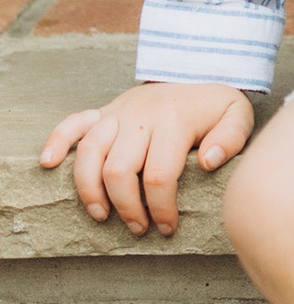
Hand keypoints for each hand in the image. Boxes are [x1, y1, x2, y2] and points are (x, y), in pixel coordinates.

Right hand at [40, 81, 256, 236]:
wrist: (193, 75)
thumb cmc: (213, 108)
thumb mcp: (237, 115)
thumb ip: (232, 137)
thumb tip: (208, 161)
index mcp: (174, 119)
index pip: (160, 175)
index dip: (162, 209)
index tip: (167, 228)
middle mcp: (141, 114)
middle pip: (120, 169)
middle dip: (127, 207)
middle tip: (139, 228)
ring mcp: (118, 112)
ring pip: (90, 152)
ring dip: (90, 190)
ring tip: (101, 216)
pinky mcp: (102, 111)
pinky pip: (72, 122)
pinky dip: (56, 141)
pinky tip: (48, 163)